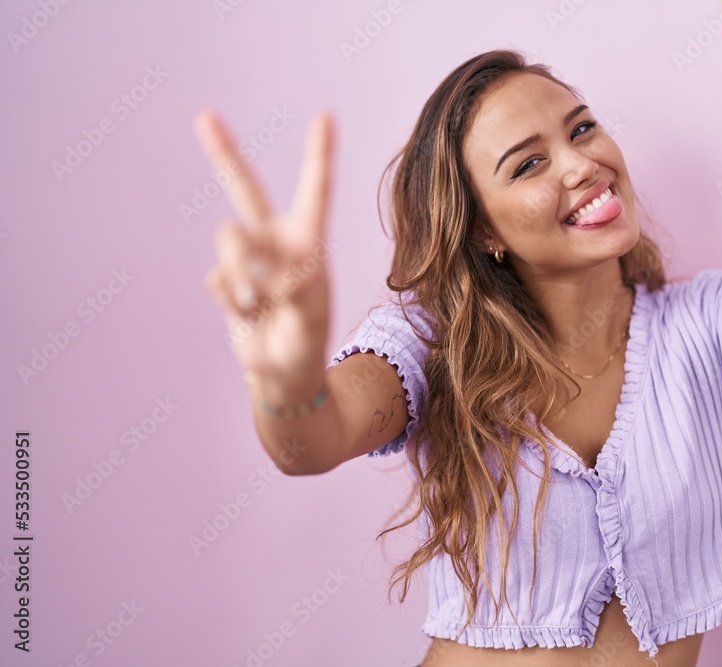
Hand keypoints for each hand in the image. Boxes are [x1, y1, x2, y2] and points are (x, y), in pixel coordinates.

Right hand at [196, 110, 336, 402]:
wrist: (283, 374)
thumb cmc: (307, 341)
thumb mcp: (311, 318)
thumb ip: (291, 289)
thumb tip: (262, 269)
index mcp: (309, 242)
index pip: (315, 191)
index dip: (318, 154)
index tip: (326, 116)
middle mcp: (276, 242)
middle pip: (245, 189)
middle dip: (223, 153)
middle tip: (205, 117)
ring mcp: (248, 260)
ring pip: (227, 242)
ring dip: (241, 274)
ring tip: (260, 304)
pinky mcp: (225, 281)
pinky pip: (216, 280)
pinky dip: (231, 302)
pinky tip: (248, 315)